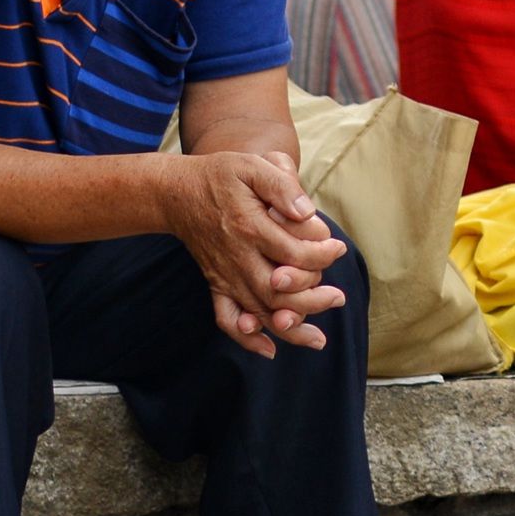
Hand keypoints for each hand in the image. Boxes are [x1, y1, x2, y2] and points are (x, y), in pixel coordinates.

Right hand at [165, 151, 347, 357]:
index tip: (336, 248)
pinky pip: (226, 317)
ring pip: (258, 309)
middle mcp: (236, 257)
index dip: (321, 254)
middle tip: (338, 298)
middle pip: (278, 290)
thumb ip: (281, 185)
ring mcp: (224, 274)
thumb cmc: (221, 176)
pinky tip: (268, 349)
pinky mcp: (215, 283)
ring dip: (289, 328)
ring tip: (317, 339)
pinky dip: (246, 337)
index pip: (293, 252)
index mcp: (249, 226)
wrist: (176, 192)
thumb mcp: (252, 166)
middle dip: (312, 299)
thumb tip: (307, 213)